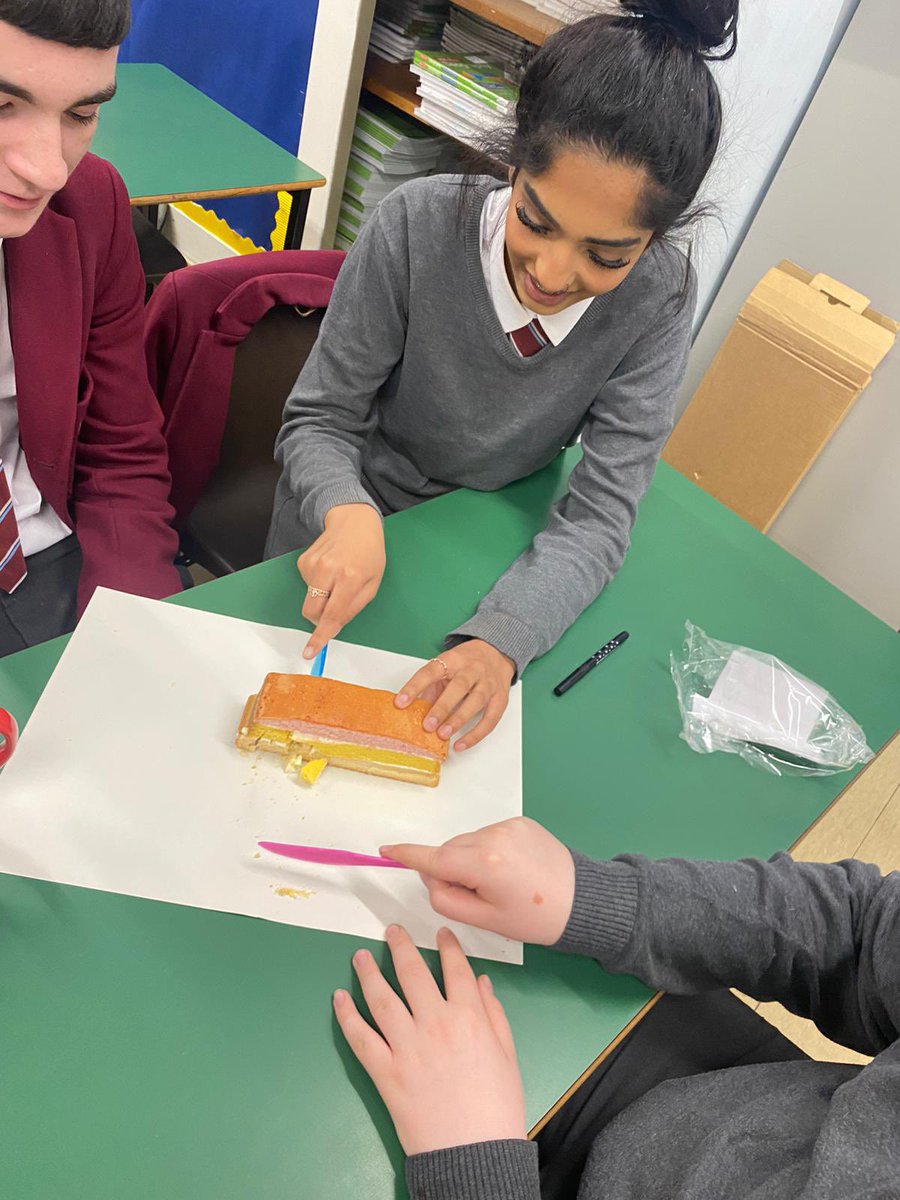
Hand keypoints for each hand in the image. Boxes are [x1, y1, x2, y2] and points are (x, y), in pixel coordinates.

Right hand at [298, 504, 384, 658]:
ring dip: (322, 597)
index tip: (310, 652)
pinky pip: (307, 586)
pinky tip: (329, 569)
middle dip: (320, 618)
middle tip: (335, 606)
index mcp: (350, 578)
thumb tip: (333, 628)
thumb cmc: (369, 553)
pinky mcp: (303, 561)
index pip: (331, 615)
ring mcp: (312, 564)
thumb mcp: (373, 584)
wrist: (354, 522)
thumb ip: (353, 608)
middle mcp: (328, 570)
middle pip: (311, 611)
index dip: (320, 637)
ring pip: (310, 600)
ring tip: (338, 577)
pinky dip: (318, 584)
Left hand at [334, 925, 525, 1154]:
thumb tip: (480, 982)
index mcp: (470, 1017)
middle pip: (413, 974)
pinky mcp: (385, 1072)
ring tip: (360, 957)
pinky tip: (339, 999)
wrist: (474, 1155)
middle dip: (401, 947)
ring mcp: (407, 1047)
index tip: (440, 933)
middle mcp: (435, 1023)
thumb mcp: (508, 1056)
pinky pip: (361, 1038)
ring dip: (368, 973)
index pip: (456, 969)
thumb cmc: (498, 1107)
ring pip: (382, 998)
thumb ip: (494, 1015)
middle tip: (391, 931)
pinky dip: (347, 1016)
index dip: (447, 947)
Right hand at [382, 818, 574, 945]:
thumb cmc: (533, 918)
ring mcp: (507, 825)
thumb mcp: (484, 920)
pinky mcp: (519, 821)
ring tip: (499, 883)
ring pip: (467, 842)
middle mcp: (492, 836)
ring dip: (470, 860)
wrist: (580, 900)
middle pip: (449, 850)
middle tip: (477, 897)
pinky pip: (488, 835)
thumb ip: (446, 898)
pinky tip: (510, 869)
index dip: (407, 854)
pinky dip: (488, 850)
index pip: (434, 858)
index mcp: (483, 863)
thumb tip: (431, 875)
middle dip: (451, 870)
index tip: (385, 850)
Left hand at [395, 640, 514, 751]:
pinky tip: (461, 744)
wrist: (496, 652)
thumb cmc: (465, 663)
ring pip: (476, 701)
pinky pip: (491, 719)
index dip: (415, 686)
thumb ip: (431, 687)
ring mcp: (489, 683)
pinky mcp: (501, 698)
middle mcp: (473, 669)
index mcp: (453, 659)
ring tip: (443, 735)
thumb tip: (412, 711)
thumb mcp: (445, 667)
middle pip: (459, 686)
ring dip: (458, 720)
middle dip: (442, 707)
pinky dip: (476, 734)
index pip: (431, 671)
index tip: (400, 702)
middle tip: (428, 726)